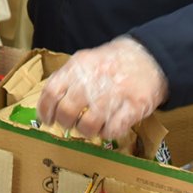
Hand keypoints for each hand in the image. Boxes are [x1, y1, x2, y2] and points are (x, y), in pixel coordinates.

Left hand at [36, 36, 167, 140]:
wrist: (147, 59)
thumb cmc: (111, 64)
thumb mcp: (84, 61)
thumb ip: (66, 79)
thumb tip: (47, 104)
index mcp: (78, 67)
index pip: (51, 92)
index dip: (45, 110)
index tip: (47, 120)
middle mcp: (93, 80)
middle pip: (66, 111)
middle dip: (65, 123)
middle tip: (70, 124)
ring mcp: (113, 94)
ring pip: (88, 125)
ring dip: (86, 131)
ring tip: (89, 127)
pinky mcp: (133, 107)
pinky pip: (112, 130)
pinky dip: (107, 133)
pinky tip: (108, 126)